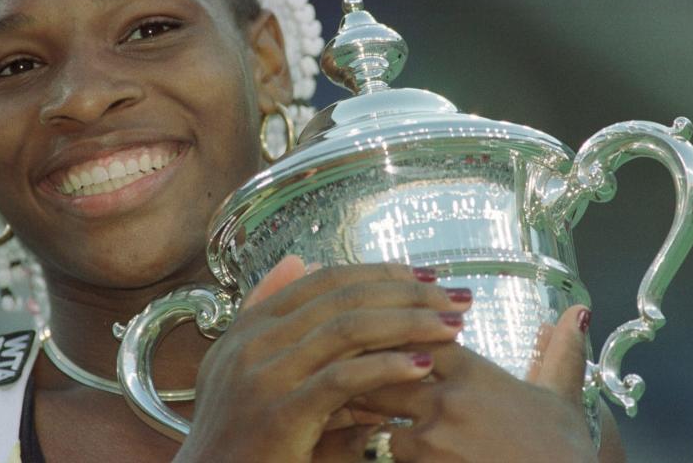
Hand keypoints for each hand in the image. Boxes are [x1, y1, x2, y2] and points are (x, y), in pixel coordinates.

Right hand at [173, 257, 472, 462]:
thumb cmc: (236, 432)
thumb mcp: (238, 365)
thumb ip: (266, 311)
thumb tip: (298, 260)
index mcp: (251, 325)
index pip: (326, 280)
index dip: (382, 272)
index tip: (428, 274)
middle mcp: (254, 342)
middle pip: (344, 298)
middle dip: (408, 293)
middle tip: (456, 297)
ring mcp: (265, 377)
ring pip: (347, 330)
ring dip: (408, 323)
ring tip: (452, 326)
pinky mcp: (280, 416)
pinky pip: (342, 379)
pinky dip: (386, 367)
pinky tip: (421, 365)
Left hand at [324, 305, 600, 461]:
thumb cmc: (561, 454)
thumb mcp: (563, 399)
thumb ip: (562, 352)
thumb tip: (577, 312)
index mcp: (474, 372)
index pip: (416, 332)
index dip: (395, 330)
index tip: (380, 333)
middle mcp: (448, 397)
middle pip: (382, 364)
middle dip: (363, 366)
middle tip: (342, 363)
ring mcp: (432, 436)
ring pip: (373, 410)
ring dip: (360, 409)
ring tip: (343, 405)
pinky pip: (378, 451)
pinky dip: (367, 446)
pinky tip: (354, 444)